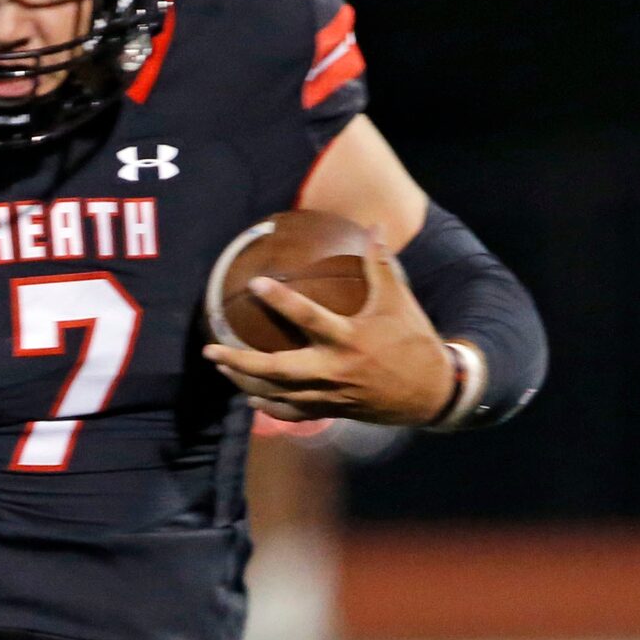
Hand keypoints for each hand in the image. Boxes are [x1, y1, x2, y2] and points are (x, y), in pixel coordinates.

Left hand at [202, 250, 451, 426]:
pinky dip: (268, 406)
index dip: (281, 300)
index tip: (256, 283)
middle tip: (210, 349)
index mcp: (349, 340)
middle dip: (239, 360)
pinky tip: (249, 397)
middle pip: (275, 369)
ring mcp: (328, 395)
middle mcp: (333, 371)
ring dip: (244, 381)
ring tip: (220, 364)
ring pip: (276, 393)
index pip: (308, 317)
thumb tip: (373, 226)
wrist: (430, 393)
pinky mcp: (329, 411)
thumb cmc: (413, 341)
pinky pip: (290, 412)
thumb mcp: (399, 301)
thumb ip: (381, 265)